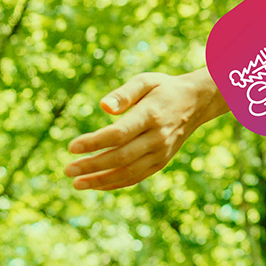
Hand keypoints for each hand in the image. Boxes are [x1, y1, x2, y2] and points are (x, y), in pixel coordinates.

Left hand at [64, 71, 209, 190]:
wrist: (197, 102)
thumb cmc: (163, 89)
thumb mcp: (146, 81)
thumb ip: (124, 93)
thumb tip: (103, 107)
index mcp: (152, 115)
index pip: (119, 133)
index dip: (94, 142)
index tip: (72, 147)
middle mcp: (158, 137)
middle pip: (121, 157)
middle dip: (92, 166)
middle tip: (68, 170)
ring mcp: (161, 152)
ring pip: (128, 172)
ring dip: (100, 180)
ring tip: (76, 183)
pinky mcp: (162, 161)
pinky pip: (137, 177)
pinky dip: (116, 183)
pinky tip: (96, 184)